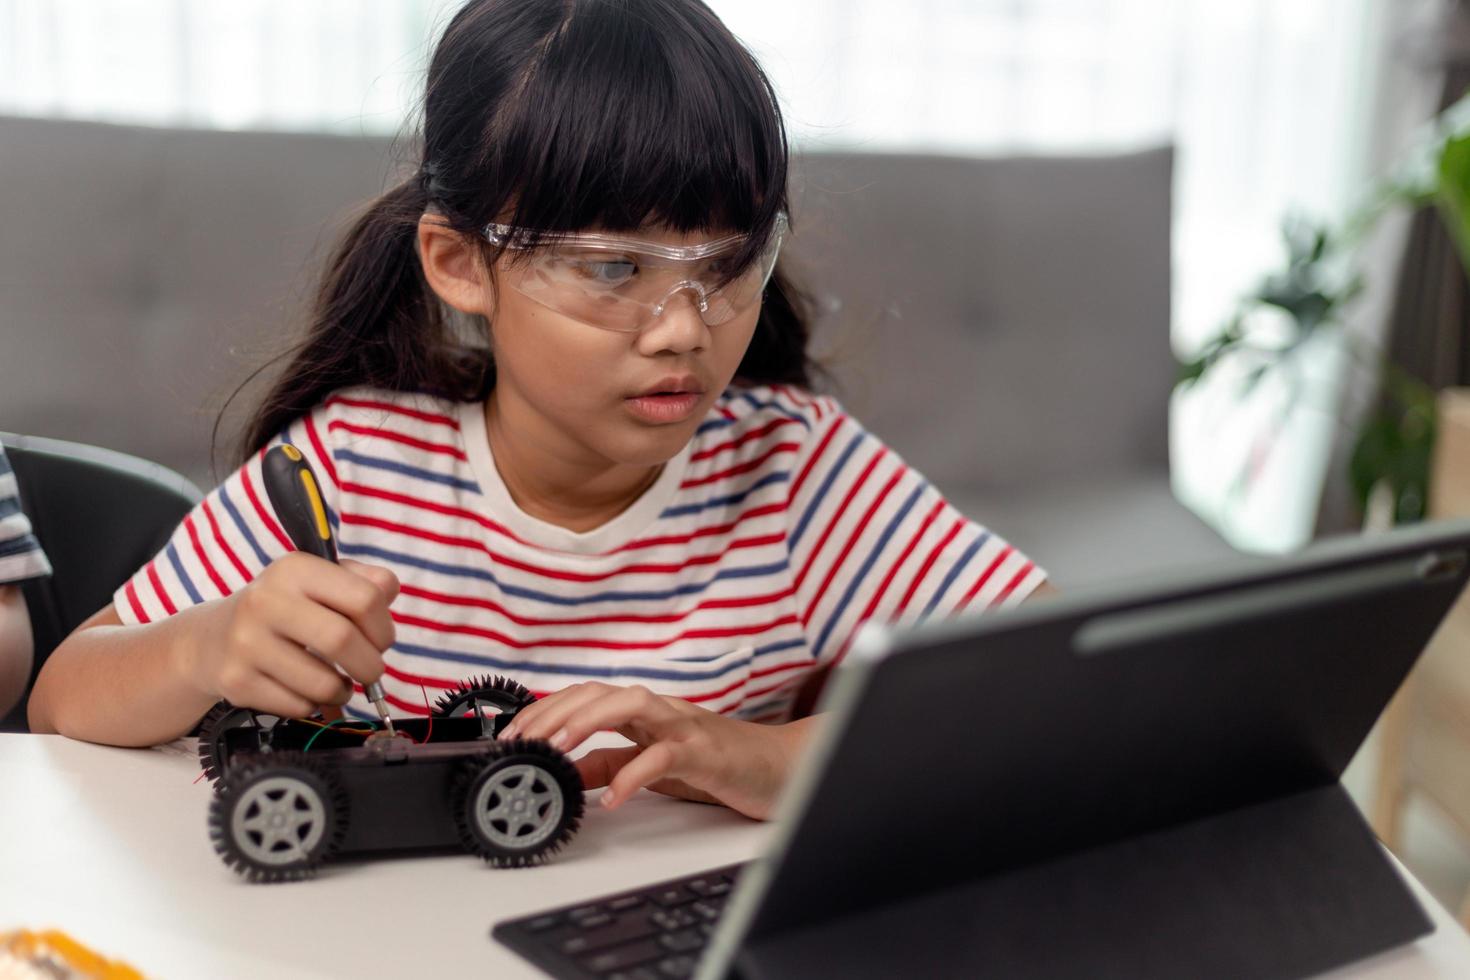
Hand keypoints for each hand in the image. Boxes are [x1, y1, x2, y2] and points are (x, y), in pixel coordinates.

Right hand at [187, 553, 397, 717]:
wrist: (213, 638)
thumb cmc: (286, 608)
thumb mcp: (320, 581)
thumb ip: (364, 581)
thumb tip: (388, 591)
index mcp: (295, 569)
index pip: (365, 598)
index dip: (384, 627)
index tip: (380, 640)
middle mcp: (266, 601)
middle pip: (343, 641)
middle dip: (370, 665)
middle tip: (370, 670)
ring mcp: (247, 643)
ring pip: (323, 684)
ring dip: (343, 691)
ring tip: (338, 682)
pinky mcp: (236, 681)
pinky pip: (298, 706)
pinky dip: (313, 705)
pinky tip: (305, 689)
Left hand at [499, 681, 815, 820]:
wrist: (783, 768)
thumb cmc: (721, 762)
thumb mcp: (653, 765)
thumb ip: (611, 764)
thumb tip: (565, 771)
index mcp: (644, 713)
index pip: (585, 697)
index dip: (544, 711)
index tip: (511, 737)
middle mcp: (661, 710)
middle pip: (599, 692)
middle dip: (554, 712)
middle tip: (520, 741)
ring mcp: (684, 725)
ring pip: (632, 704)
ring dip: (589, 719)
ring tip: (556, 746)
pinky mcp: (706, 751)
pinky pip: (666, 755)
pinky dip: (635, 775)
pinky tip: (612, 799)